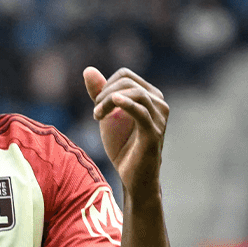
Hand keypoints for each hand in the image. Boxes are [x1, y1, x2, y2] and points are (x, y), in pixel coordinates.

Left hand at [82, 66, 167, 192]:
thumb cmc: (123, 146)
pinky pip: (141, 112)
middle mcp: (159, 103)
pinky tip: (113, 103)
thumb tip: (88, 69)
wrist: (132, 177)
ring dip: (108, 101)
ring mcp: (159, 118)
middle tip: (96, 114)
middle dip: (104, 94)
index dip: (105, 87)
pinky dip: (126, 104)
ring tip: (97, 116)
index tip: (97, 106)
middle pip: (127, 82)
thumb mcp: (107, 115)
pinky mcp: (154, 133)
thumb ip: (99, 93)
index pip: (124, 75)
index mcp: (150, 95)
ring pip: (133, 93)